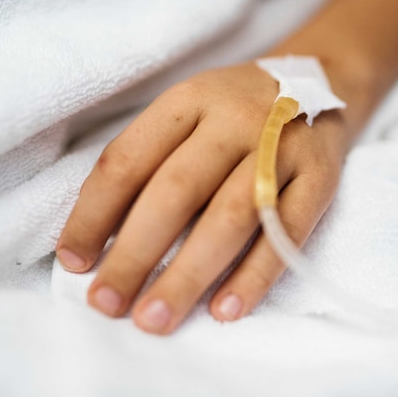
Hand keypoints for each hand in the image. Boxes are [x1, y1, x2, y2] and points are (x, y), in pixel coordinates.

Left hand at [55, 62, 350, 333]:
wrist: (323, 78)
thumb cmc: (235, 111)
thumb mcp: (188, 113)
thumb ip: (148, 163)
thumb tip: (95, 241)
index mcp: (188, 100)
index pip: (128, 160)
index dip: (94, 214)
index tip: (75, 264)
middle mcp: (235, 118)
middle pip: (176, 190)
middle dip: (135, 254)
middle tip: (107, 304)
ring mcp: (282, 146)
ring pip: (230, 216)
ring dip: (188, 274)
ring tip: (155, 318)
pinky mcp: (321, 176)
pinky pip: (286, 232)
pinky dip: (255, 275)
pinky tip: (224, 310)